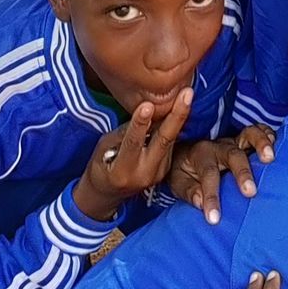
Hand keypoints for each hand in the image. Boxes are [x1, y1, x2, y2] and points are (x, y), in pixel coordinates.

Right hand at [73, 88, 194, 223]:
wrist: (107, 194)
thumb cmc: (101, 167)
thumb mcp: (103, 148)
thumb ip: (122, 133)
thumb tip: (143, 112)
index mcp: (123, 170)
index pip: (133, 143)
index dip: (140, 124)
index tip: (147, 105)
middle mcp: (144, 173)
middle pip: (164, 141)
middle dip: (176, 115)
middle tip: (187, 94)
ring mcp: (157, 173)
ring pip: (169, 141)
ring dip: (178, 117)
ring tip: (186, 94)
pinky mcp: (165, 170)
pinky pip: (169, 144)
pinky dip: (172, 126)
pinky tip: (178, 108)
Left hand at [168, 125, 276, 223]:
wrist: (185, 153)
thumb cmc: (183, 172)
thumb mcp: (178, 183)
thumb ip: (190, 192)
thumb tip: (201, 203)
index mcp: (200, 154)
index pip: (208, 175)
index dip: (212, 197)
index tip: (214, 219)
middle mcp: (220, 145)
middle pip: (233, 155)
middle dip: (242, 173)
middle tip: (251, 192)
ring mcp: (235, 141)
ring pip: (250, 134)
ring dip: (261, 144)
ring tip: (270, 158)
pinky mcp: (246, 141)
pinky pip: (260, 131)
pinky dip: (269, 135)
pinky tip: (278, 144)